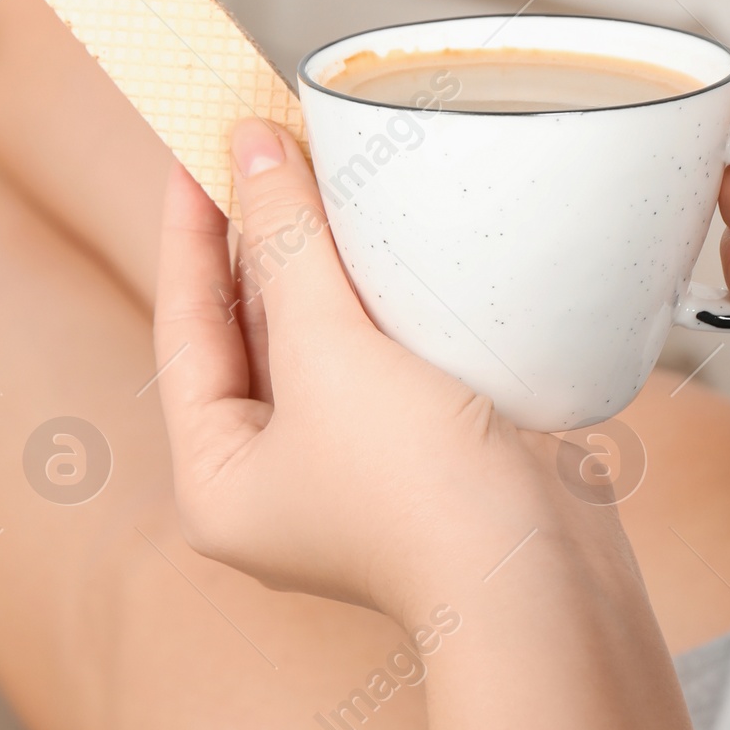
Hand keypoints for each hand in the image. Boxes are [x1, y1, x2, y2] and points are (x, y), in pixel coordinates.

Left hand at [153, 121, 611, 631]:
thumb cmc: (420, 494)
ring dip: (319, 262)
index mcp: (214, 480)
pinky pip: (376, 356)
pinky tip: (386, 237)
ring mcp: (346, 471)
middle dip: (258, 242)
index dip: (188, 233)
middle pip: (245, 333)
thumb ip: (288, 244)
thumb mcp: (331, 352)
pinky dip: (376, 298)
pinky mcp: (416, 456)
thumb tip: (252, 150)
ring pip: (315, 340)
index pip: (183, 330)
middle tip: (263, 144)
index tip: (194, 148)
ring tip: (319, 167)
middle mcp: (270, 480)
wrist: (546, 585)